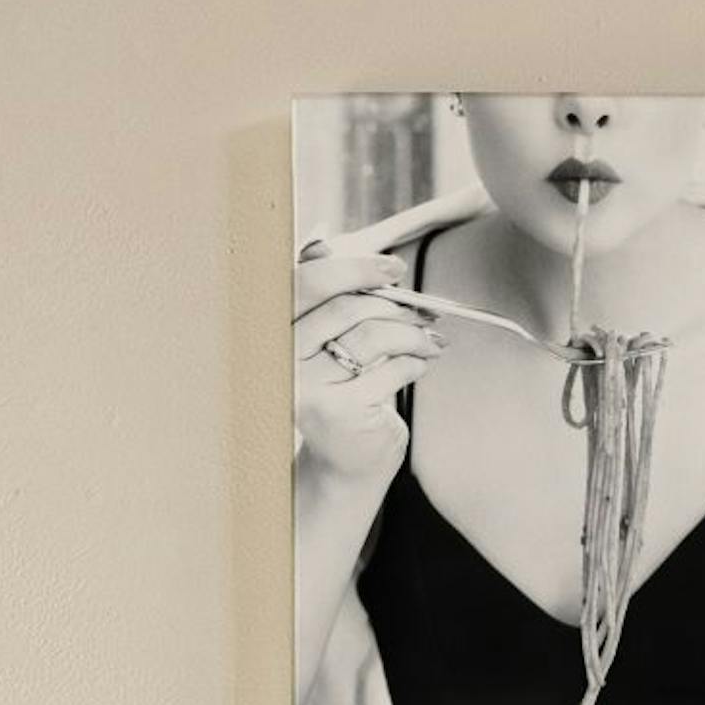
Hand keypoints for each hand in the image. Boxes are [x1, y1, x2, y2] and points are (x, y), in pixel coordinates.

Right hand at [294, 233, 441, 480]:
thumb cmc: (337, 394)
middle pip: (345, 307)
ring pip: (372, 336)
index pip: (306, 283)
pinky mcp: (340, 411)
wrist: (343, 464)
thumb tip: (316, 241)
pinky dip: (414, 362)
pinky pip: (391, 369)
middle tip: (425, 312)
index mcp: (273, 334)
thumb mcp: (324, 343)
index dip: (354, 268)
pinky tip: (421, 365)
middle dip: (394, 304)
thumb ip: (319, 295)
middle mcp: (281, 360)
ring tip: (431, 340)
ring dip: (412, 333)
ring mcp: (308, 388)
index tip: (394, 270)